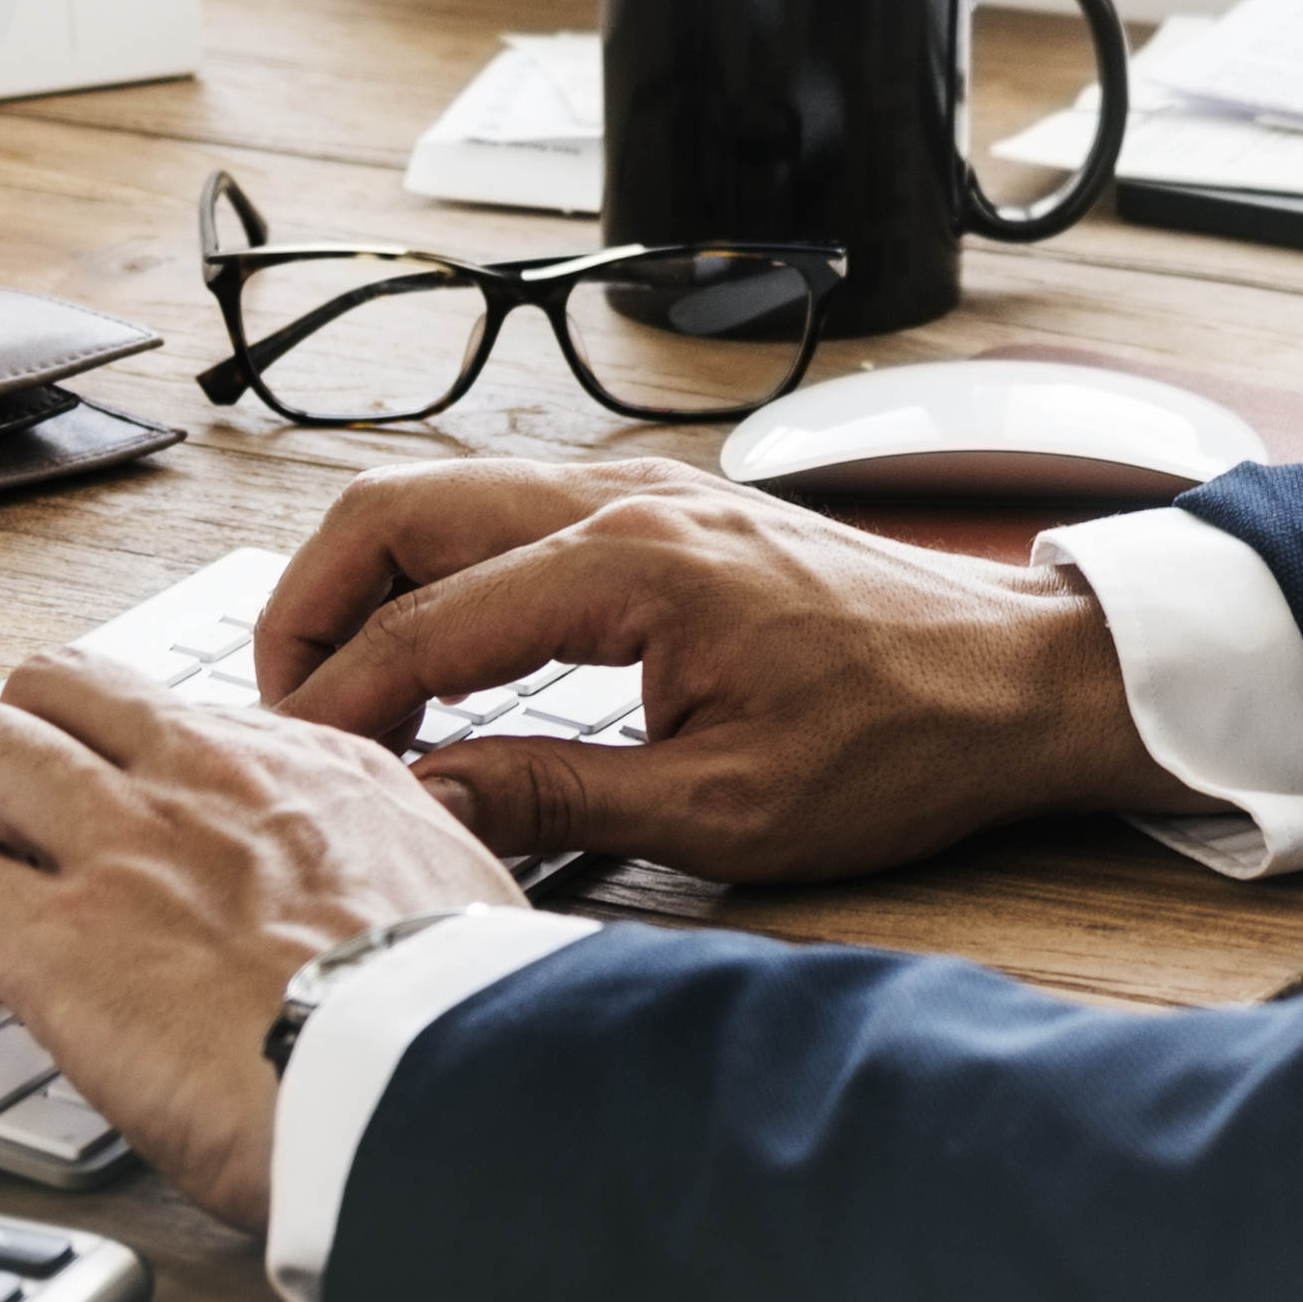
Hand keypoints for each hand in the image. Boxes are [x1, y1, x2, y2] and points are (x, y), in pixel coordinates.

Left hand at [0, 649, 522, 1231]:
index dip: (111, 762)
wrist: (441, 1081)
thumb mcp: (456, 884)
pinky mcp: (57, 939)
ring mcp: (120, 845)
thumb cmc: (459, 1016)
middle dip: (10, 759)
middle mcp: (200, 777)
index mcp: (302, 765)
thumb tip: (391, 872)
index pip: (161, 709)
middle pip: (48, 690)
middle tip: (8, 845)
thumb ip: (397, 855)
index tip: (111, 827)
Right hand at [257, 460, 1197, 881]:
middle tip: (286, 714)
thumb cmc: (900, 744)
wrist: (1016, 679)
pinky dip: (433, 571)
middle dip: (312, 607)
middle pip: (394, 510)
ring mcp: (637, 489)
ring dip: (367, 583)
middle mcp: (622, 499)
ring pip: (438, 496)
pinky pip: (498, 512)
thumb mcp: (725, 812)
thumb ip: (558, 798)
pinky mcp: (655, 507)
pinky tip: (432, 659)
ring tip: (342, 692)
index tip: (295, 769)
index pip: (426, 623)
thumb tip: (425, 801)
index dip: (340, 702)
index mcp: (633, 566)